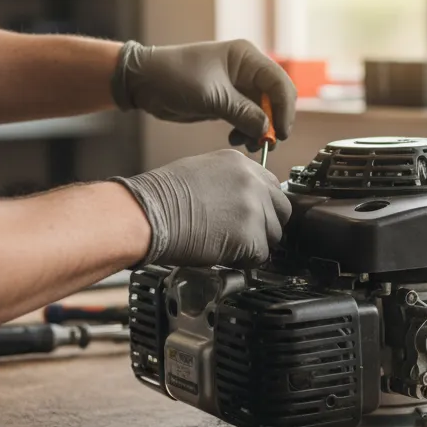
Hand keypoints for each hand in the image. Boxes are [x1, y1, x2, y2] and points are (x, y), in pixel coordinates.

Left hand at [111, 39, 295, 148]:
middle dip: (273, 123)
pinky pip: (248, 119)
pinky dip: (247, 131)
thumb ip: (244, 113)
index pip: (279, 83)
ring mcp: (238, 87)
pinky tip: (235, 138)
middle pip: (274, 99)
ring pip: (263, 112)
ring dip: (259, 130)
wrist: (144, 82)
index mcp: (247, 58)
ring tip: (248, 144)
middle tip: (266, 143)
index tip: (280, 132)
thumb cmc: (174, 76)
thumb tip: (266, 130)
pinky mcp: (228, 102)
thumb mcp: (212, 97)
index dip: (284, 109)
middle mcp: (246, 71)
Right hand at [112, 150, 292, 266]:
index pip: (272, 188)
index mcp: (241, 163)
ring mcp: (254, 209)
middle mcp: (253, 182)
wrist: (146, 215)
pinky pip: (260, 257)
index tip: (252, 218)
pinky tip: (222, 254)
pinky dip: (244, 262)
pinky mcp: (251, 236)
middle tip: (242, 236)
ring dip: (255, 245)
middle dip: (265, 226)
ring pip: (273, 236)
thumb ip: (231, 183)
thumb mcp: (202, 172)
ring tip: (226, 244)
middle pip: (281, 211)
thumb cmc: (160, 198)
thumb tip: (242, 202)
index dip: (263, 208)